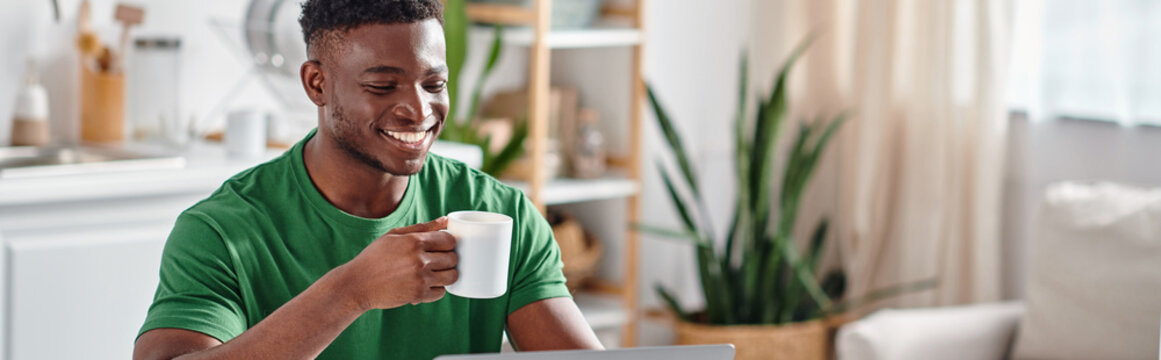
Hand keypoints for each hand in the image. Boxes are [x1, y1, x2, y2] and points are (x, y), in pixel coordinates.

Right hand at [333, 217, 457, 310]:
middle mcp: (419, 259)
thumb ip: (422, 227)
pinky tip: (426, 284)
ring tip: (436, 273)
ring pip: (452, 276)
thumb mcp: (394, 236)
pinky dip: (436, 289)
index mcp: (414, 241)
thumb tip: (446, 220)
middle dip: (448, 259)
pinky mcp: (418, 295)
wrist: (357, 284)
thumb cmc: (375, 257)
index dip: (448, 243)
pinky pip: (441, 292)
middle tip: (438, 261)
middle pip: (452, 258)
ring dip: (446, 275)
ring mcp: (420, 278)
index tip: (442, 247)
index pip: (449, 240)